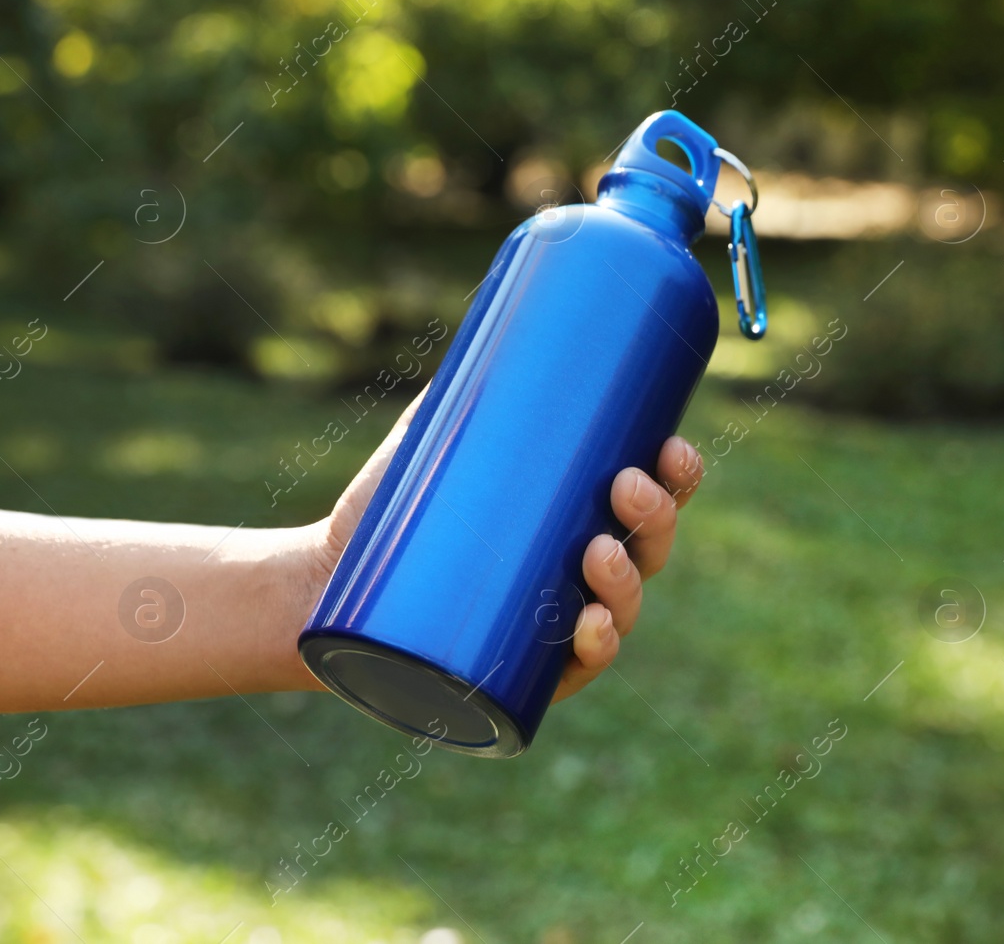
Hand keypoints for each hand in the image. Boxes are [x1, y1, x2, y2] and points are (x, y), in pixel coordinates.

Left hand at [308, 389, 704, 703]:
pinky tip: (590, 628)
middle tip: (625, 486)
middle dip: (655, 518)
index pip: (653, 498)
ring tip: (597, 552)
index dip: (679, 477)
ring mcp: (556, 624)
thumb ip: (458, 397)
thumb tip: (484, 333)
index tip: (672, 447)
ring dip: (627, 581)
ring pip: (623, 606)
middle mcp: (581, 573)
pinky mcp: (521, 670)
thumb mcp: (427, 445)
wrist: (324, 576)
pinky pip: (575, 669)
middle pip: (649, 549)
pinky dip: (593, 650)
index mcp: (581, 517)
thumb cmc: (386, 506)